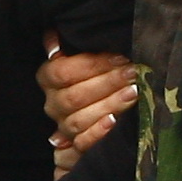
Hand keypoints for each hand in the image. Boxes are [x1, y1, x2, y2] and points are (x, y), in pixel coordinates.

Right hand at [41, 34, 135, 168]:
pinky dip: (97, 132)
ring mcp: (63, 127)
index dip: (91, 65)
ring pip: (78, 119)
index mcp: (48, 78)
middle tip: (132, 73)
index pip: (62, 72)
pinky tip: (114, 121)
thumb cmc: (95, 75)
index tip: (119, 58)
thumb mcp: (85, 57)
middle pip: (73, 96)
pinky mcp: (76, 147)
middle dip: (106, 83)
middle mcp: (52, 104)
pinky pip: (82, 143)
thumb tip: (55, 33)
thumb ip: (73, 46)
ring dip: (108, 104)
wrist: (98, 112)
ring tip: (133, 93)